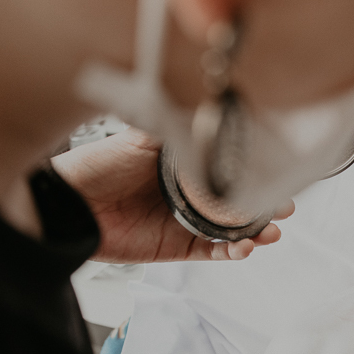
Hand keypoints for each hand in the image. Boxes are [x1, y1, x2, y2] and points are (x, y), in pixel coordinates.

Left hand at [52, 128, 293, 262]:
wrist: (69, 204)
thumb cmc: (98, 166)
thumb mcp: (140, 136)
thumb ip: (173, 124)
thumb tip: (203, 101)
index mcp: (184, 164)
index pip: (229, 167)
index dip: (255, 171)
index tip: (278, 170)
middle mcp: (189, 193)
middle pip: (238, 202)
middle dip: (265, 205)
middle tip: (284, 205)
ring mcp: (186, 222)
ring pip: (232, 230)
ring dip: (256, 232)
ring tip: (271, 231)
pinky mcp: (178, 247)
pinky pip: (213, 252)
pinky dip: (232, 252)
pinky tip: (244, 246)